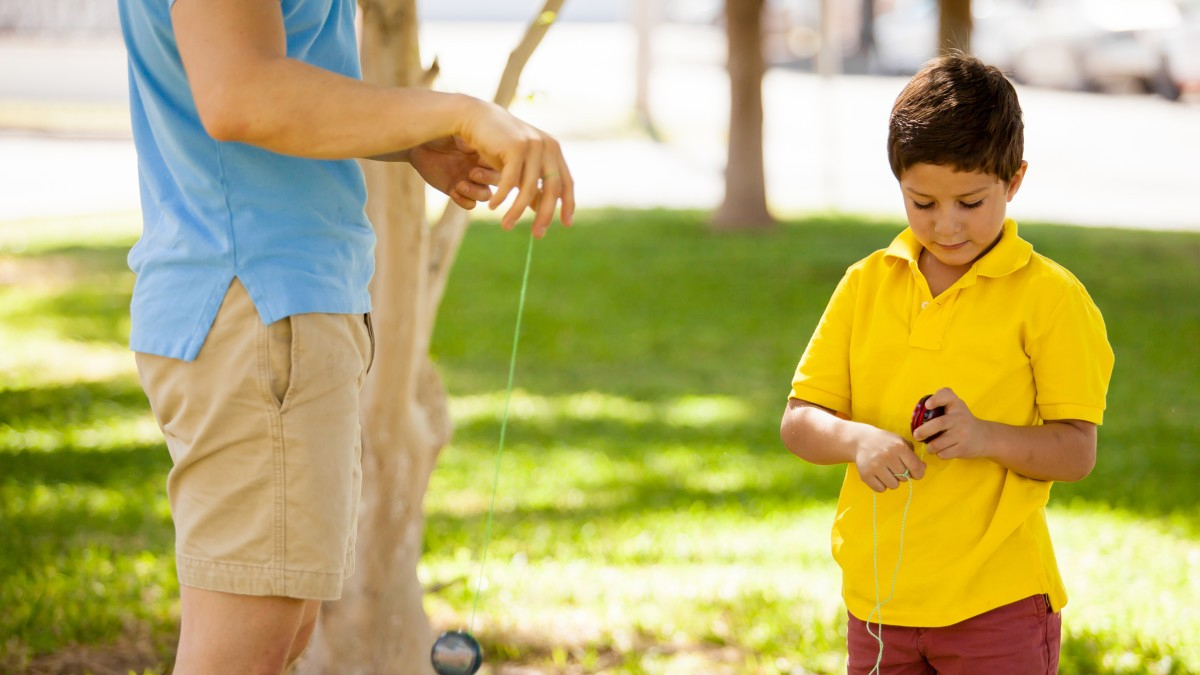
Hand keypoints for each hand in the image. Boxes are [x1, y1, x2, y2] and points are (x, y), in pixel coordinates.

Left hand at [407, 136, 500, 210]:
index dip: (494, 165)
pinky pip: (469, 204)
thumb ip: (467, 137)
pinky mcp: (456, 192)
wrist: (420, 146)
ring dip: (475, 192)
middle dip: (488, 179)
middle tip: (473, 173)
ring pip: (486, 196)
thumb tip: (475, 147)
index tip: (480, 159)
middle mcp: (481, 169)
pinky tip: (452, 191)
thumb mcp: (454, 131)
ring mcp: (470, 182)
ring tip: (460, 185)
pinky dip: (463, 201)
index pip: (501, 164)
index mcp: (485, 154)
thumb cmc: (438, 134)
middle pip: (499, 182)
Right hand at [455, 100, 574, 236]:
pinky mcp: (515, 147)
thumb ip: (531, 183)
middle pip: (552, 189)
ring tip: (506, 226)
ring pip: (529, 189)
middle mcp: (547, 146)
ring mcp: (532, 145)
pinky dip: (502, 198)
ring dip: (517, 211)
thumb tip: (539, 208)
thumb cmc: (498, 143)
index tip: (566, 224)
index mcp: (553, 150)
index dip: (567, 204)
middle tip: (538, 235)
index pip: (566, 182)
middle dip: (545, 215)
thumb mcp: (519, 165)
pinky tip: (493, 207)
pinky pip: (510, 182)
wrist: (476, 118)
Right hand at [854, 427, 926, 492]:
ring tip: (887, 471)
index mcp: (899, 446)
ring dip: (892, 481)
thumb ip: (913, 456)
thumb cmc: (885, 442)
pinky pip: (880, 489)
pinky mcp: (865, 474)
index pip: (915, 467)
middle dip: (902, 475)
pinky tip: (878, 475)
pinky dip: (881, 485)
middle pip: (904, 478)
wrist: (861, 440)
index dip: (918, 473)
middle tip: (895, 467)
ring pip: (893, 485)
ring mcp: (875, 466)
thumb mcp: (901, 442)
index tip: (915, 474)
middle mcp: (887, 456)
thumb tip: (922, 469)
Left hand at [913, 388, 992, 460]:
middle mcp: (960, 418)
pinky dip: (938, 454)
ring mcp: (962, 434)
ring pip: (938, 443)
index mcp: (956, 405)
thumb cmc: (962, 420)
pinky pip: (943, 453)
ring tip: (930, 446)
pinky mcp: (963, 448)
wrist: (985, 437)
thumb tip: (917, 415)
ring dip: (930, 447)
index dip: (936, 399)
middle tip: (916, 435)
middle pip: (938, 424)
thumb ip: (940, 403)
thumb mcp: (955, 406)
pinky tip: (941, 450)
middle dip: (923, 431)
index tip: (928, 405)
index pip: (947, 395)